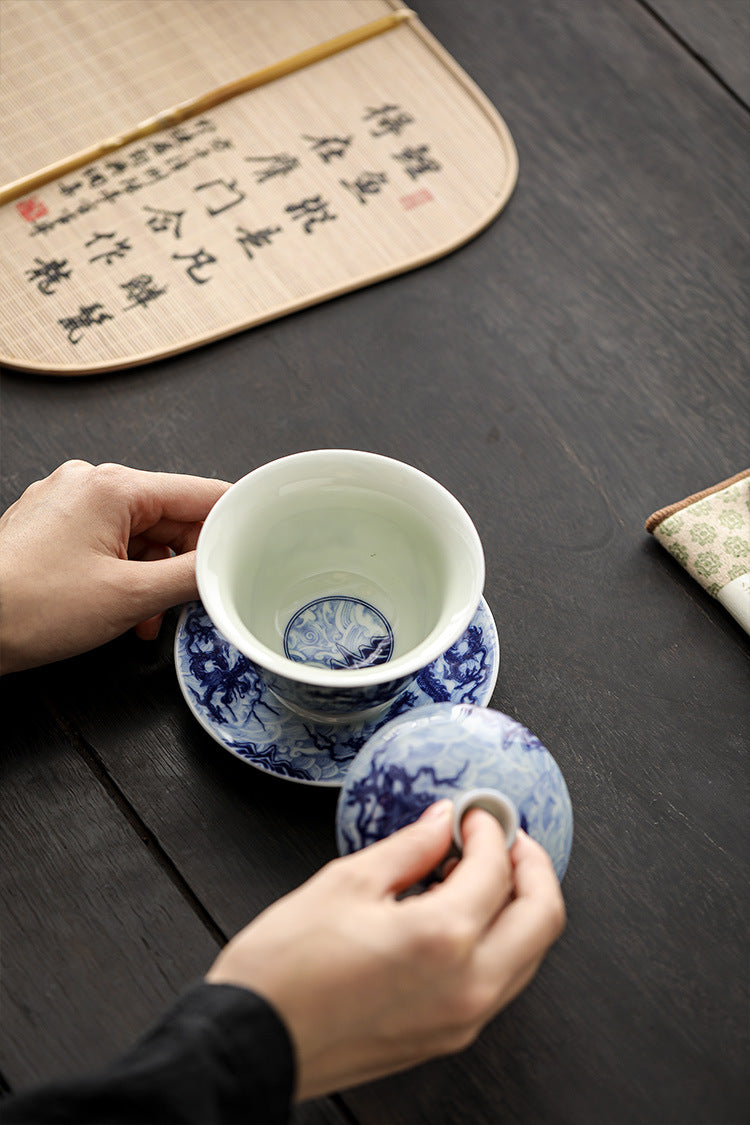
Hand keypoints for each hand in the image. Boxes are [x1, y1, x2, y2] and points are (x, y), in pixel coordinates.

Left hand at [0, 460, 229, 673]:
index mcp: (112, 487)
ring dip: (154, 576)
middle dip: (185, 561)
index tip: (258, 540)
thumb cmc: (29, 608)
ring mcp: (67, 504)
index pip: (199, 493)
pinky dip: (125, 575)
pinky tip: (126, 611)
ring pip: (140, 534)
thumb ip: (191, 576)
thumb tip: (225, 566)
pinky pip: (109, 543)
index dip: (234, 520)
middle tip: (196, 598)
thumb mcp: (130, 597)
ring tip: (148, 617)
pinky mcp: (53, 528)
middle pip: (169, 515)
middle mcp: (88, 484)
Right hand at [206, 800, 564, 1100]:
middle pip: (542, 917)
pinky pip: (499, 982)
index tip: (473, 815)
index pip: (496, 871)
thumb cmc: (283, 971)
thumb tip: (439, 823)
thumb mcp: (345, 884)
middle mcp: (467, 986)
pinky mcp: (446, 1038)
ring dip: (517, 906)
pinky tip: (457, 916)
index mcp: (443, 939)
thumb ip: (408, 848)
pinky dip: (496, 941)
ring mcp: (462, 1020)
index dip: (488, 830)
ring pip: (528, 954)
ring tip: (475, 873)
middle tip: (501, 838)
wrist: (251, 1043)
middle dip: (530, 866)